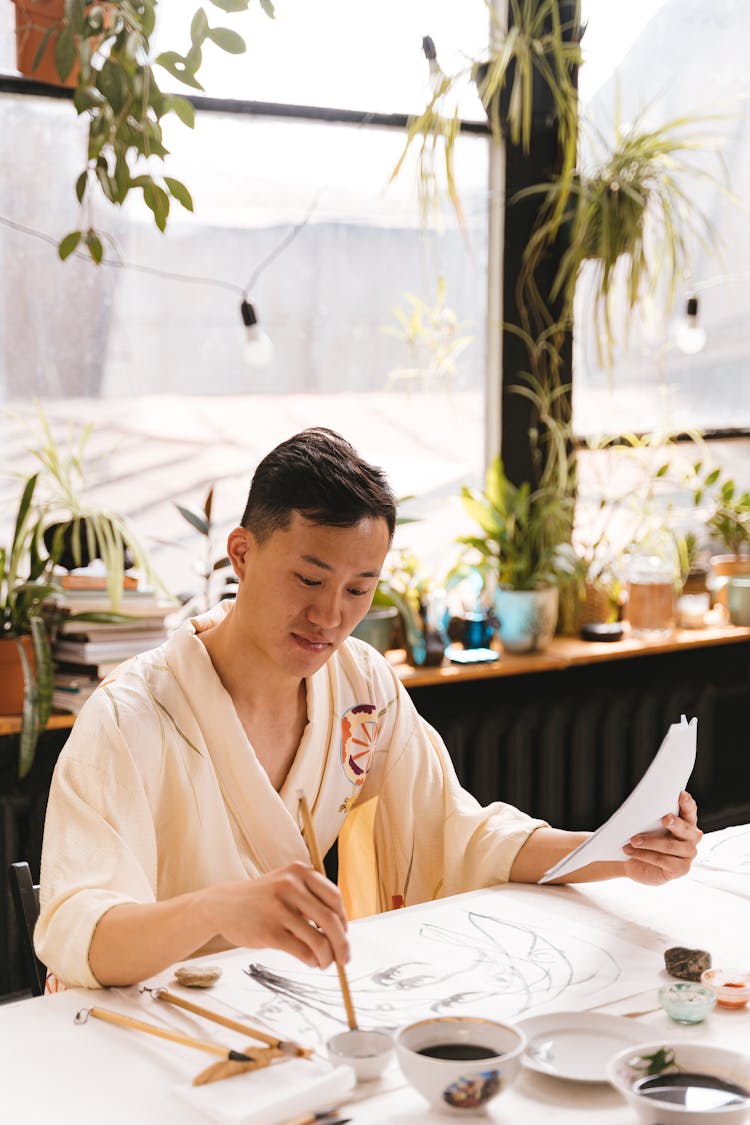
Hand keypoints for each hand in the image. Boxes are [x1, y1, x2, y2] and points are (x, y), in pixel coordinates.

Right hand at [207, 861, 349, 968]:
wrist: (222, 905)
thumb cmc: (261, 899)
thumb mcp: (286, 885)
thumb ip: (310, 899)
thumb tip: (341, 932)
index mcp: (299, 871)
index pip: (334, 897)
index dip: (344, 919)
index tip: (344, 934)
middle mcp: (290, 886)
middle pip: (331, 920)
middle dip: (342, 944)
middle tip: (344, 959)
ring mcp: (278, 909)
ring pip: (318, 940)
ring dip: (327, 957)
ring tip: (324, 963)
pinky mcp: (269, 932)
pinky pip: (302, 951)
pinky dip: (312, 960)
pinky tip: (310, 962)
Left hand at [621, 791, 701, 885]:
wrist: (636, 863)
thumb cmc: (645, 839)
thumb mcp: (648, 825)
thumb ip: (653, 817)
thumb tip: (643, 807)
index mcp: (686, 822)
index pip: (690, 811)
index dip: (687, 803)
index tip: (681, 795)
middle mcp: (691, 838)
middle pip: (685, 829)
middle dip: (674, 823)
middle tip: (664, 818)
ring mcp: (688, 854)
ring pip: (670, 846)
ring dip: (650, 842)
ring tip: (633, 840)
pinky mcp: (681, 869)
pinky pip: (662, 860)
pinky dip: (644, 854)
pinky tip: (631, 851)